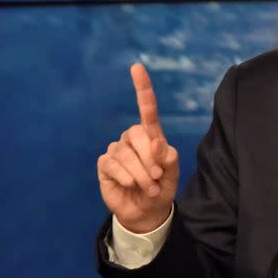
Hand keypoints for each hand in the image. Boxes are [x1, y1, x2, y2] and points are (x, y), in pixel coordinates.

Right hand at [97, 63, 179, 232]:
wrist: (147, 210)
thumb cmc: (162, 187)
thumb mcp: (172, 173)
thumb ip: (168, 157)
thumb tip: (155, 141)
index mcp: (151, 135)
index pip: (147, 108)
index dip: (142, 88)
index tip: (137, 67)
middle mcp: (132, 138)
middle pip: (139, 135)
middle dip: (150, 159)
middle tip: (158, 177)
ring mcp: (117, 149)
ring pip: (127, 155)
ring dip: (141, 174)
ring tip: (149, 187)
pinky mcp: (105, 164)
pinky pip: (114, 165)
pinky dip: (127, 177)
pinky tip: (131, 185)